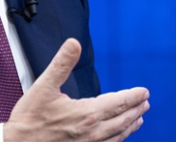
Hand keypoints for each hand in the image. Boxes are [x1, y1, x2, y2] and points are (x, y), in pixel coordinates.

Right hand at [4, 38, 149, 141]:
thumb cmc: (29, 119)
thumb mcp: (43, 86)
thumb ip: (62, 64)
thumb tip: (74, 44)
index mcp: (86, 113)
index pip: (118, 103)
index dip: (133, 96)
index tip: (144, 92)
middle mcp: (92, 132)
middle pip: (122, 120)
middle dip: (136, 110)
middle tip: (145, 103)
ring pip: (117, 136)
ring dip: (130, 126)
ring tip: (138, 120)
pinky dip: (118, 140)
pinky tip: (119, 138)